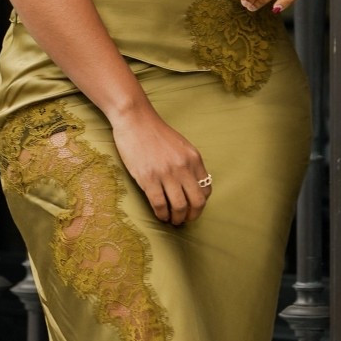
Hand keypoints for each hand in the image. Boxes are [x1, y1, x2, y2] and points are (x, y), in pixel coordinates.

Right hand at [109, 101, 211, 225]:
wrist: (135, 120)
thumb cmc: (155, 133)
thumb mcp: (180, 146)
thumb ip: (188, 164)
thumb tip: (191, 186)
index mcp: (194, 158)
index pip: (206, 189)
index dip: (200, 203)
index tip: (193, 208)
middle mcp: (183, 167)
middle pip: (196, 202)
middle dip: (192, 216)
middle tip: (185, 220)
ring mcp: (166, 173)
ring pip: (179, 206)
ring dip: (177, 218)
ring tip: (172, 220)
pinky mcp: (148, 178)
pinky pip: (160, 204)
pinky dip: (162, 214)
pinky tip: (160, 216)